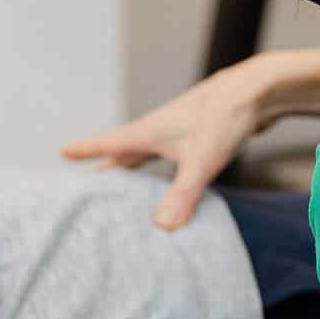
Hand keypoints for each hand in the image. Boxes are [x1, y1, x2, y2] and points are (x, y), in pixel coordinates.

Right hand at [62, 59, 275, 229]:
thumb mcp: (200, 162)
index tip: (62, 152)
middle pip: (124, 149)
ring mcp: (178, 129)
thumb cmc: (224, 118)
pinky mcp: (198, 133)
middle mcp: (158, 129)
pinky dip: (159, 164)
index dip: (86, 150)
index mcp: (149, 133)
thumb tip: (162, 228)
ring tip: (119, 176)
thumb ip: (181, 195)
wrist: (256, 91)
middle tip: (86, 176)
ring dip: (132, 164)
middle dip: (106, 163)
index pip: (108, 144)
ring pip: (147, 150)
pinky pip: (169, 152)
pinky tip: (169, 173)